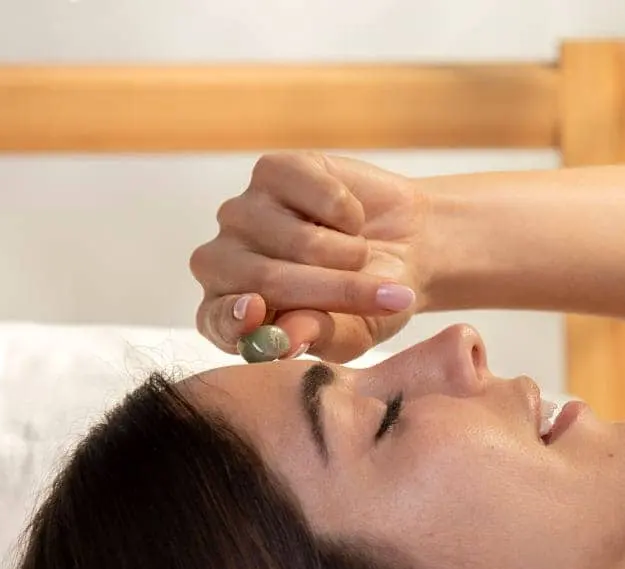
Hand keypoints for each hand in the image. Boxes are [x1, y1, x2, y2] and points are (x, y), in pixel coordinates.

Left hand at [190, 152, 430, 361]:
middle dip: (334, 290)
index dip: (233, 318)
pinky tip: (348, 219)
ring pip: (300, 240)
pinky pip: (322, 198)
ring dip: (350, 253)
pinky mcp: (272, 171)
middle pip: (267, 279)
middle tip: (384, 297)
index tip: (256, 310)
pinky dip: (350, 214)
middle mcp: (225, 262)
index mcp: (232, 316)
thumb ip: (321, 338)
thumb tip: (289, 341)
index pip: (216, 320)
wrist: (408, 247)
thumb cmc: (371, 300)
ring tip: (358, 255)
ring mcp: (243, 213)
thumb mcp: (356, 332)